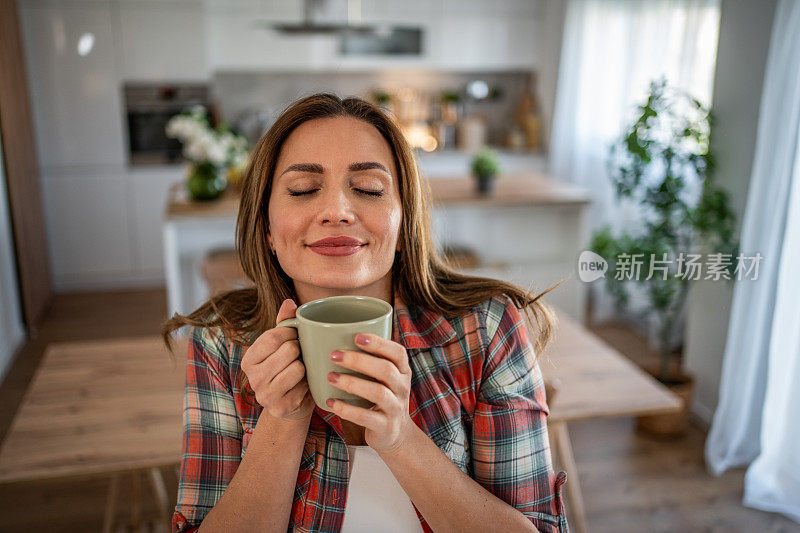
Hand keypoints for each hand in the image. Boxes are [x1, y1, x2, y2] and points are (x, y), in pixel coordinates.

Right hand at [241, 298, 314, 420]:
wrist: (290, 405)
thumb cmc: (286, 368)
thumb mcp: (281, 345)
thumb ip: (284, 323)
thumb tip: (289, 302)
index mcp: (249, 359)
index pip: (273, 336)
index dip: (291, 332)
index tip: (296, 335)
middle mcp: (252, 378)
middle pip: (288, 351)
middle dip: (300, 350)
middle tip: (300, 354)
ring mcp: (265, 395)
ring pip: (297, 368)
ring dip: (305, 367)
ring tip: (301, 370)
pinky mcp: (281, 407)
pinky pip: (304, 386)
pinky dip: (308, 384)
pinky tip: (303, 386)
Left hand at [325, 333, 413, 453]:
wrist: (395, 433)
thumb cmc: (382, 396)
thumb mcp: (385, 378)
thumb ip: (371, 360)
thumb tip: (337, 336)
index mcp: (403, 371)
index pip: (398, 353)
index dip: (379, 343)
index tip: (357, 336)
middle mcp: (403, 388)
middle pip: (386, 370)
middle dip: (359, 360)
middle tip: (334, 355)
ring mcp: (396, 408)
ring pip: (377, 393)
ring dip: (352, 383)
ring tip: (330, 377)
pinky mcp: (386, 427)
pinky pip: (365, 417)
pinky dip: (346, 409)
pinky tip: (330, 402)